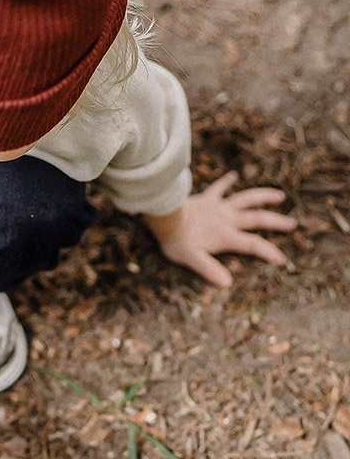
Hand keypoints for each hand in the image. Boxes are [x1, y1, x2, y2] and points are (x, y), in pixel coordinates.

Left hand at [144, 171, 296, 287]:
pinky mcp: (207, 198)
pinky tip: (234, 175)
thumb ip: (210, 270)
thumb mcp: (193, 260)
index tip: (281, 259)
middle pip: (258, 219)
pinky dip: (227, 181)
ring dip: (263, 196)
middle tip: (292, 224)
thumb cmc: (177, 241)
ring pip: (247, 199)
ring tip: (279, 195)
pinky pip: (219, 188)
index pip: (253, 245)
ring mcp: (219, 207)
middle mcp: (227, 219)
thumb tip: (226, 283)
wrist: (164, 217)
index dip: (268, 252)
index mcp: (226, 236)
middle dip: (276, 222)